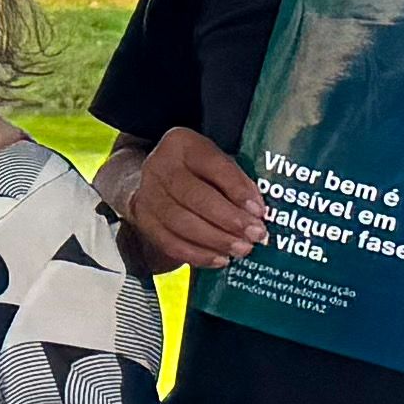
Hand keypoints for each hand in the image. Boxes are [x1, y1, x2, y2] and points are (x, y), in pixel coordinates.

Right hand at [111, 122, 266, 272]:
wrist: (157, 182)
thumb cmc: (198, 173)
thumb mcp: (217, 163)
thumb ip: (236, 181)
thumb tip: (257, 214)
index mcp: (182, 144)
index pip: (212, 164)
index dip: (237, 189)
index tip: (259, 210)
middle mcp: (159, 167)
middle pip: (193, 196)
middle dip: (228, 219)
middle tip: (254, 234)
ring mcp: (147, 195)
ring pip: (180, 222)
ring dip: (215, 239)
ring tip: (242, 249)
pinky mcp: (143, 221)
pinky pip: (169, 243)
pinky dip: (197, 254)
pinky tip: (220, 260)